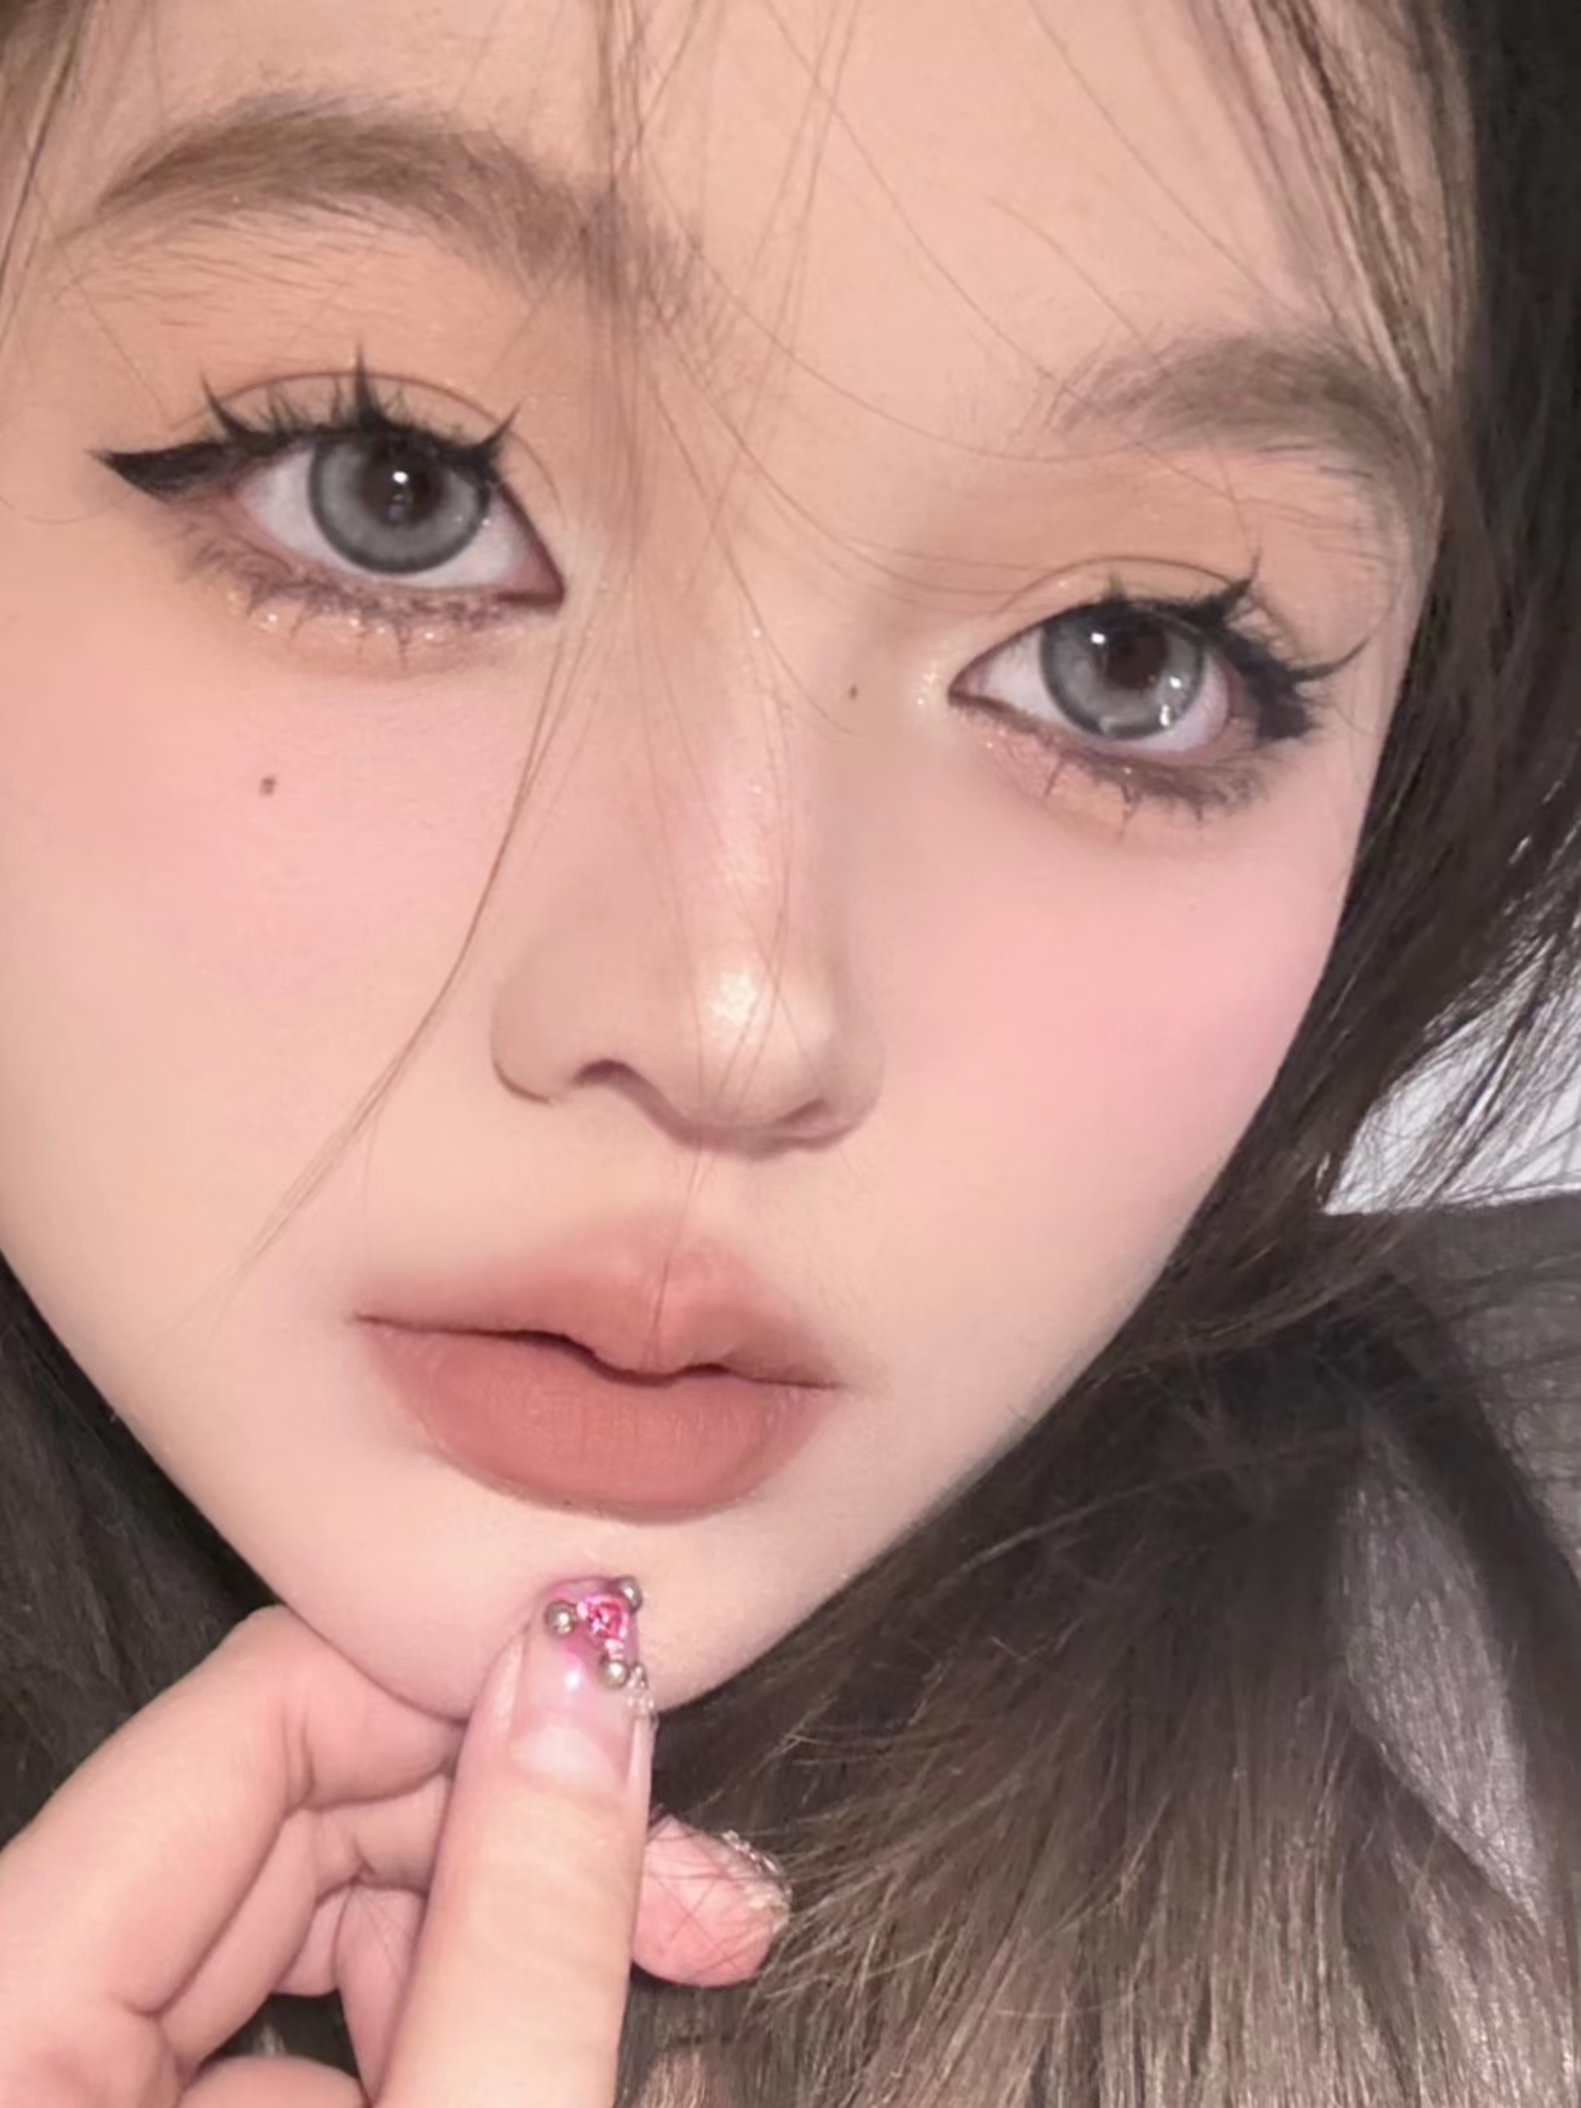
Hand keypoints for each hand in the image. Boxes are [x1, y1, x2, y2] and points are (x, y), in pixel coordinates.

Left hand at [0, 1591, 785, 2102]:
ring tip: (665, 1975)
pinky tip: (548, 2053)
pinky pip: (286, 2038)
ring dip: (493, 1941)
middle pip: (283, 1820)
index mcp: (7, 2032)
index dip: (454, 1694)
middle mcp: (14, 2042)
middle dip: (506, 1839)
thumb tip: (590, 1670)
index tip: (617, 1706)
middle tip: (694, 1891)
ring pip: (300, 1930)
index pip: (246, 1720)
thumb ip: (520, 1937)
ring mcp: (71, 2093)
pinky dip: (433, 2032)